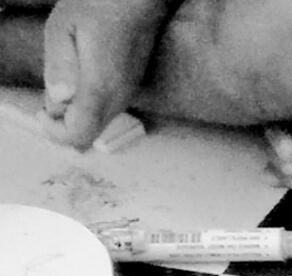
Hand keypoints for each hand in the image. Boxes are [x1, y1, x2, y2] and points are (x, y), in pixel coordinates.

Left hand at [40, 0, 170, 150]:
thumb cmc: (103, 7)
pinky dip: (89, 101)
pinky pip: (106, 109)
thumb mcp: (62, 30)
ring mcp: (127, 95)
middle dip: (64, 120)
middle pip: (88, 133)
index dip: (55, 132)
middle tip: (53, 91)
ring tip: (67, 76)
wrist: (138, 1)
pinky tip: (83, 73)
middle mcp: (118, 98)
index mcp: (99, 87)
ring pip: (97, 122)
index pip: (78, 135)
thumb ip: (59, 67)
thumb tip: (58, 99)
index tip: (43, 113)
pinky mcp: (130, 88)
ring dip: (77, 109)